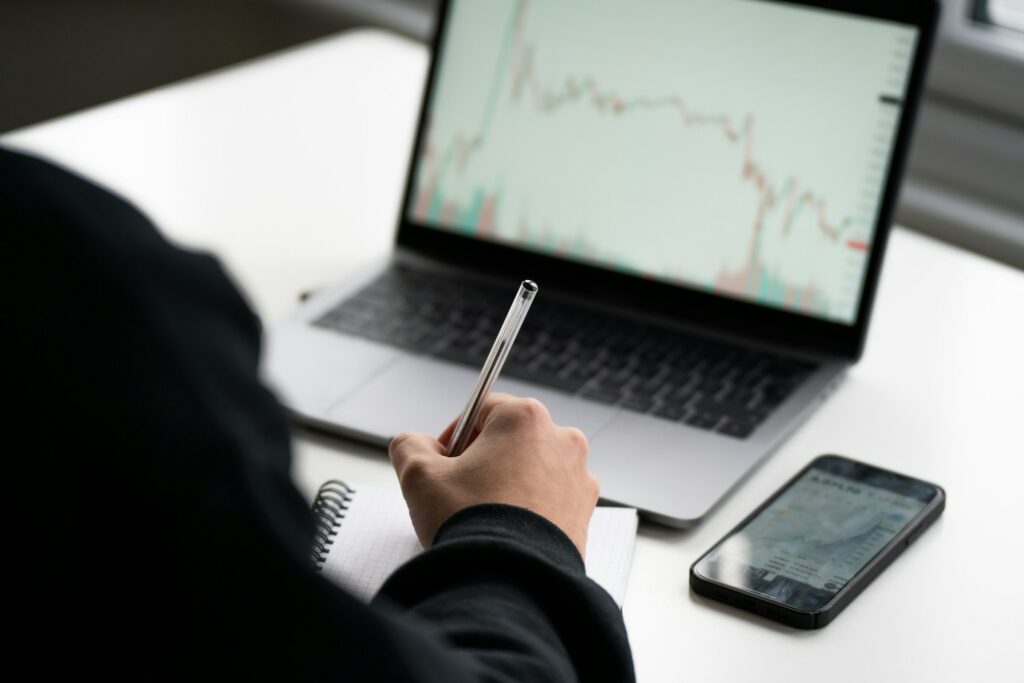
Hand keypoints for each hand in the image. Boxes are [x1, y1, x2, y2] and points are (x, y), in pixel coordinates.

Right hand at [388, 393, 598, 555]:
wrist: (510, 583)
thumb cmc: (471, 524)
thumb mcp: (419, 476)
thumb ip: (409, 445)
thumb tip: (415, 444)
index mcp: (525, 418)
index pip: (483, 409)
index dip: (457, 434)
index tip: (445, 461)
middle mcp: (561, 439)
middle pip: (511, 437)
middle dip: (485, 459)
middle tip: (461, 490)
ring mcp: (578, 475)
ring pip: (533, 467)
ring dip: (509, 482)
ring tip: (485, 514)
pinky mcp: (585, 510)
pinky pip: (551, 496)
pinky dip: (531, 507)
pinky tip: (508, 529)